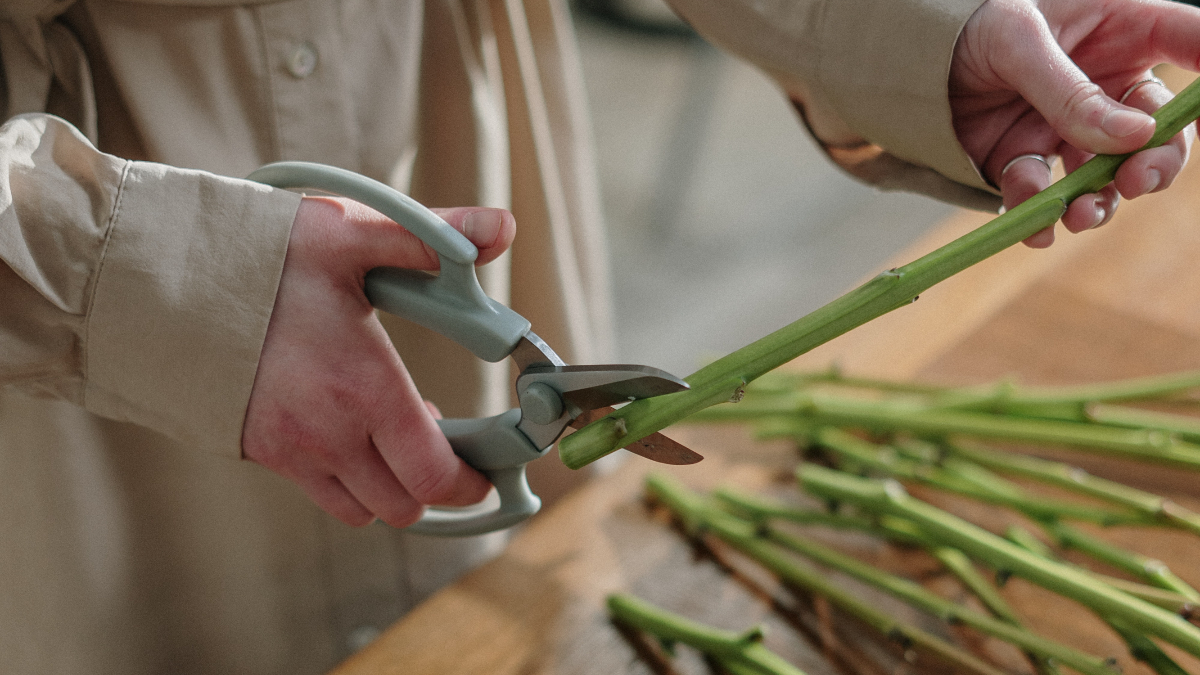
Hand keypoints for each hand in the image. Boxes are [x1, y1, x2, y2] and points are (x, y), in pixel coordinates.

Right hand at [241, 196, 515, 526]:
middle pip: (404, 506)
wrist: (155, 282)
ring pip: (362, 510)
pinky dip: (349, 482)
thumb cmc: (256, 257)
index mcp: (364, 389)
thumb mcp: (348, 235)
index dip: (470, 481)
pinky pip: (319, 494)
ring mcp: (290, 452)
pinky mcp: (259, 452)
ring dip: (390, 487)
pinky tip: (350, 432)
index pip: (433, 475)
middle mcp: (329, 436)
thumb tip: (501, 229)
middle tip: (445, 441)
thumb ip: (431, 239)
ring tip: (395, 435)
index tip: (486, 464)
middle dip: (434, 484)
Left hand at [950, 0, 1198, 246]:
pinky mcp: (1022, 158)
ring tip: (1080, 214)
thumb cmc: (973, 21)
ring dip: (1100, 202)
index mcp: (1122, 31)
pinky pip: (1041, 195)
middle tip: (1136, 180)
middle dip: (1156, 163)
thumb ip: (1070, 91)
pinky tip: (1034, 225)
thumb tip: (1132, 138)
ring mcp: (1065, 127)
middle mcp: (1103, 86)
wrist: (905, 55)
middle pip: (1157, 133)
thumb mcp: (1020, 41)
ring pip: (1104, 177)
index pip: (1191, 44)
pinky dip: (1037, 214)